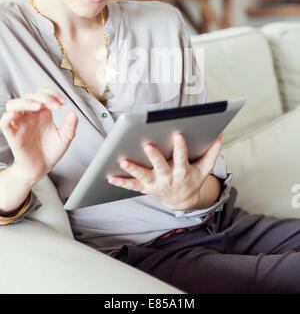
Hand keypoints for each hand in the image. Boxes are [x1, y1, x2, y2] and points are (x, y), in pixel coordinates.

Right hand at [0, 86, 77, 184]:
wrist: (42, 168)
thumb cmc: (51, 151)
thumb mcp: (65, 137)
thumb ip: (70, 125)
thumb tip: (73, 113)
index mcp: (42, 113)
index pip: (42, 93)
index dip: (52, 93)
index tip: (63, 102)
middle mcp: (30, 116)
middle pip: (29, 96)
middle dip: (44, 97)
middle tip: (56, 107)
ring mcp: (20, 124)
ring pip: (13, 104)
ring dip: (25, 102)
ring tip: (39, 106)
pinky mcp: (13, 135)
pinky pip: (4, 122)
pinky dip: (8, 116)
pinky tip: (18, 115)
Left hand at [108, 132, 222, 210]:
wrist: (183, 201)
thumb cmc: (192, 179)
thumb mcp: (205, 169)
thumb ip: (212, 152)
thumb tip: (221, 134)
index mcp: (182, 171)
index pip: (182, 158)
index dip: (181, 147)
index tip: (178, 134)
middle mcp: (168, 178)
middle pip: (160, 167)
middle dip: (154, 157)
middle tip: (148, 145)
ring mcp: (155, 184)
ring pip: (143, 176)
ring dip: (133, 169)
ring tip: (123, 160)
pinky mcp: (145, 187)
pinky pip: (132, 186)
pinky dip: (121, 182)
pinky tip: (109, 176)